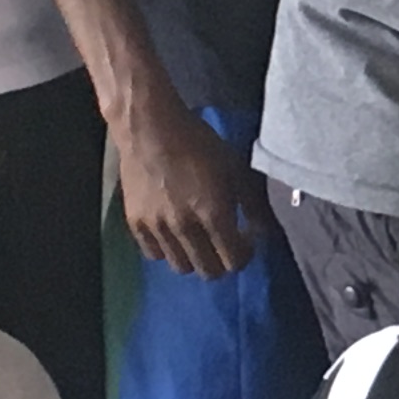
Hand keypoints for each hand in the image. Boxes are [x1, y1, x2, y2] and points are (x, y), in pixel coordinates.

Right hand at [112, 88, 256, 282]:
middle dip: (222, 263)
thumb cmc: (198, 144)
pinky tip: (174, 234)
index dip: (244, 255)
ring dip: (195, 259)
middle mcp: (185, 227)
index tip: (246, 241)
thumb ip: (252, 204)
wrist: (149, 127)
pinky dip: (167, 250)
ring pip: (180, 267)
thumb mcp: (235, 169)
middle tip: (224, 245)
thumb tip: (263, 232)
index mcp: (213, 213)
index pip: (233, 260)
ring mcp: (157, 228)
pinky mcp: (135, 223)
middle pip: (208, 271)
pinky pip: (153, 254)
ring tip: (199, 240)